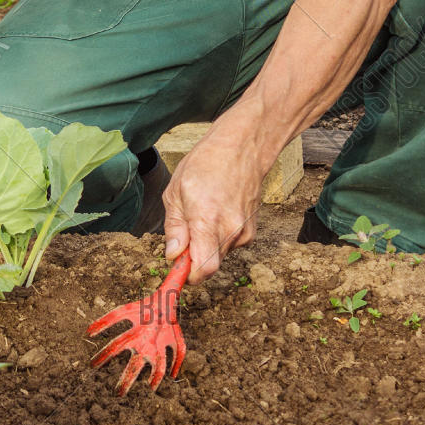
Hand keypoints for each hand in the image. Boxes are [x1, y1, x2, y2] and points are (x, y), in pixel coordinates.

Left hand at [161, 123, 266, 282]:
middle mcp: (230, 230)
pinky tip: (217, 212)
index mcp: (207, 220)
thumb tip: (173, 255)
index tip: (177, 270)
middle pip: (209, 265)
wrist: (242, 148)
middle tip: (185, 232)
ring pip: (218, 255)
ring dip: (206, 245)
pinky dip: (219, 237)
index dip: (188, 275)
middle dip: (193, 257)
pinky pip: (229, 245)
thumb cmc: (206, 164)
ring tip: (202, 213)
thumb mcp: (176, 192)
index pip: (204, 269)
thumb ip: (174, 228)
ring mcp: (244, 232)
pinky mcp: (251, 232)